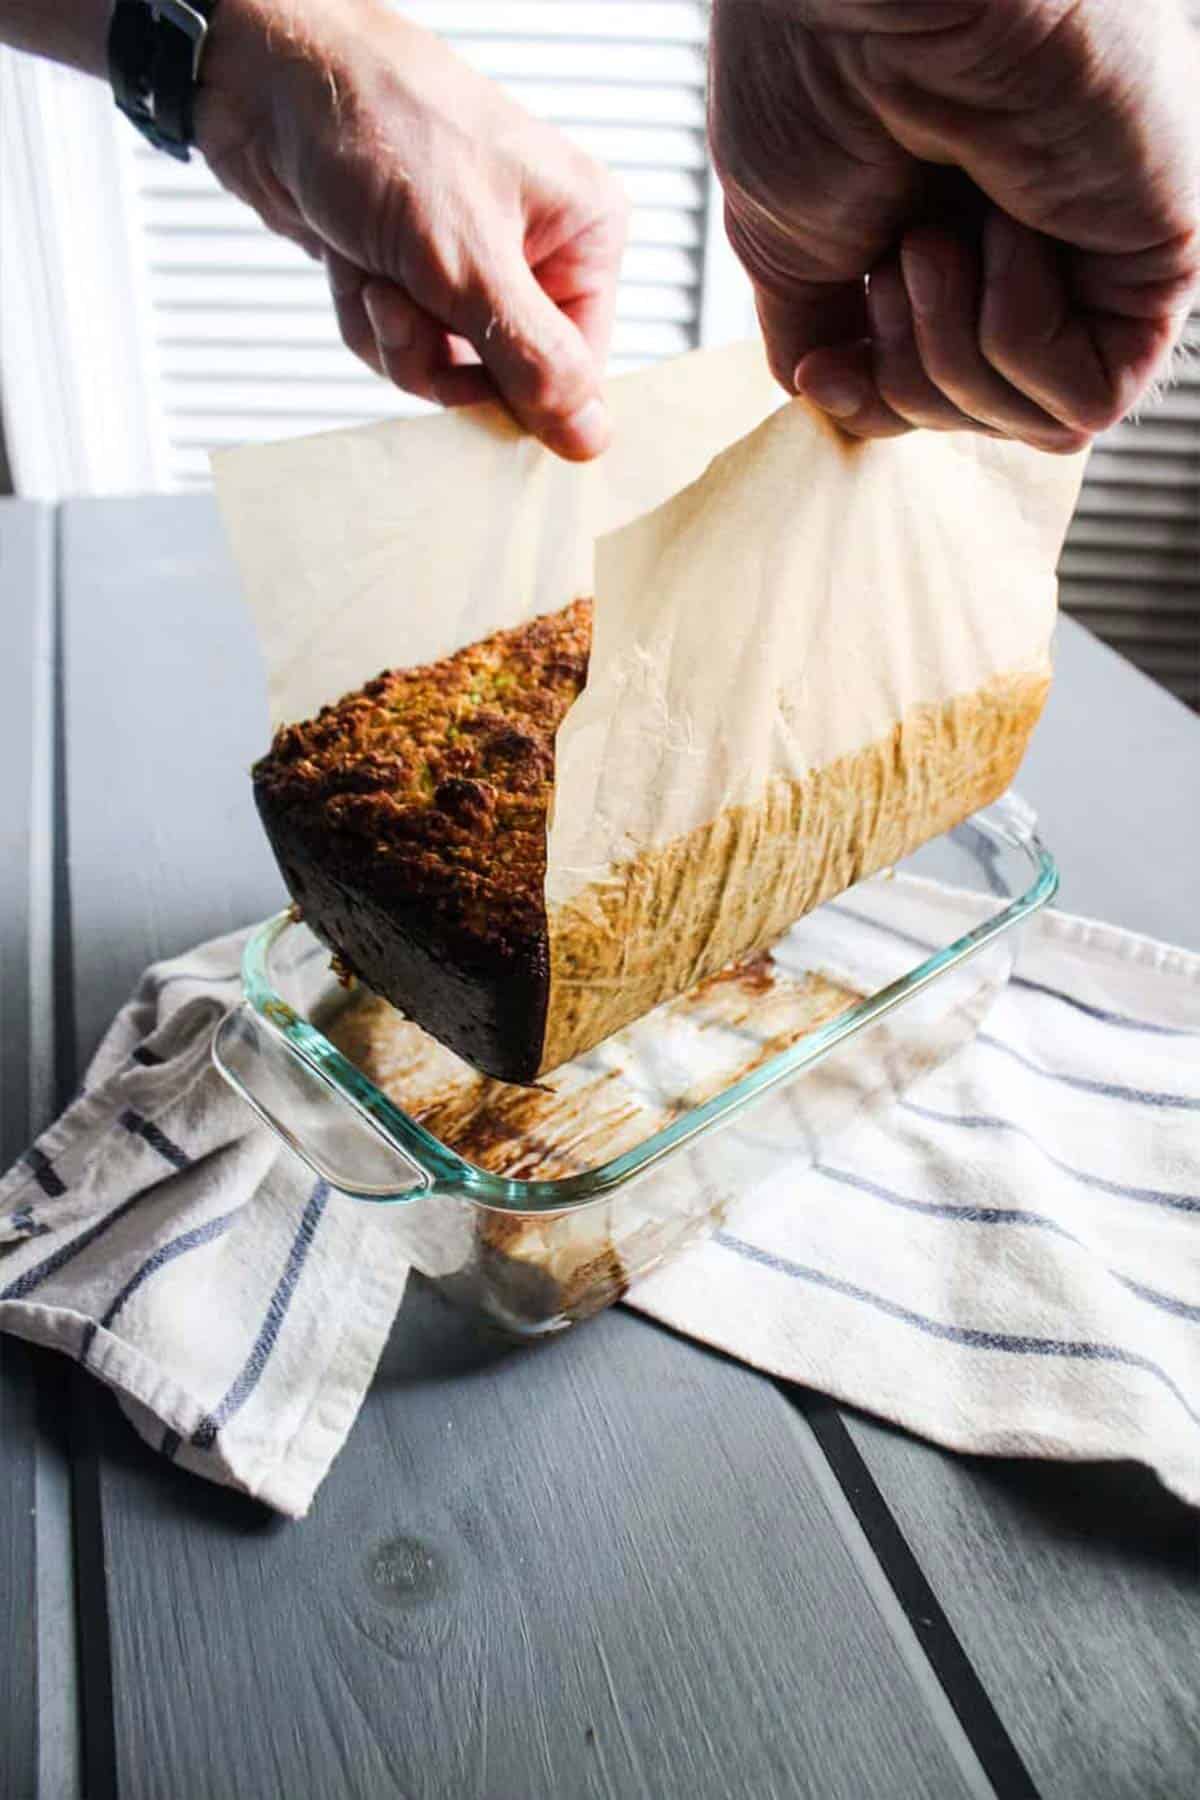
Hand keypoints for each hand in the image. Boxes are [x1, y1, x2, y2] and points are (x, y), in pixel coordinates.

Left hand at [196, 0, 627, 459]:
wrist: (272, 80)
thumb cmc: (381, 128)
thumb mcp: (469, 263)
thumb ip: (535, 360)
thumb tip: (595, 439)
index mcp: (583, 234)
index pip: (579, 368)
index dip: (522, 392)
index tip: (472, 383)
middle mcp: (534, 251)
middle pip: (505, 378)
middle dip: (439, 356)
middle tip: (402, 305)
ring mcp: (468, 264)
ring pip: (443, 368)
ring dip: (393, 337)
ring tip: (371, 272)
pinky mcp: (411, 273)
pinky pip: (399, 344)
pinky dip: (363, 316)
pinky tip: (348, 264)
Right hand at [709, 0, 1199, 451]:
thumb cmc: (815, 72)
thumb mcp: (780, 239)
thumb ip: (819, 328)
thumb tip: (833, 394)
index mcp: (938, 227)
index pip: (922, 388)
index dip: (871, 401)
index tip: (828, 367)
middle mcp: (1020, 238)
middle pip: (972, 418)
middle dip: (907, 378)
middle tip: (895, 259)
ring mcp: (1092, 253)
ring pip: (1032, 427)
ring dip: (952, 359)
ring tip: (936, 242)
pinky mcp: (1155, 262)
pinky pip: (1088, 402)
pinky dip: (1017, 343)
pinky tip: (1006, 240)